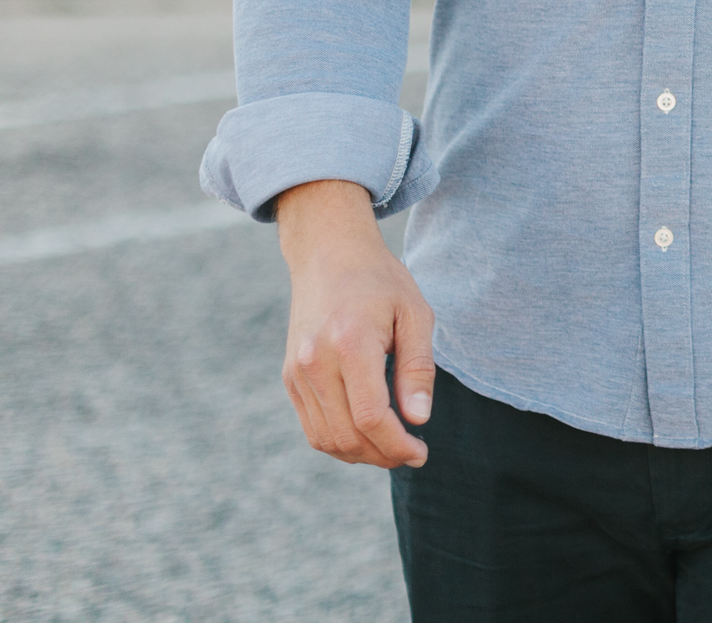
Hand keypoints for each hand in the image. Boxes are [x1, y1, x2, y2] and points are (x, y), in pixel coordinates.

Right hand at [274, 178, 435, 468]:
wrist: (328, 255)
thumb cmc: (380, 281)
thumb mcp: (415, 313)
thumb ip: (417, 367)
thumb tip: (419, 419)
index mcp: (351, 344)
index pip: (372, 416)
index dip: (398, 445)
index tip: (421, 452)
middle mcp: (316, 363)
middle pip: (347, 435)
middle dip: (383, 455)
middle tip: (412, 454)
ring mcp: (297, 373)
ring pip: (325, 438)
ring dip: (361, 455)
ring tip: (392, 448)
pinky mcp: (289, 378)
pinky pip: (311, 427)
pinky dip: (338, 441)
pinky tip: (367, 436)